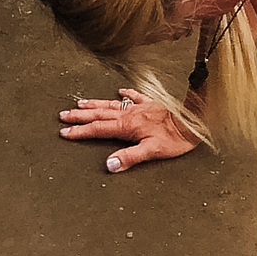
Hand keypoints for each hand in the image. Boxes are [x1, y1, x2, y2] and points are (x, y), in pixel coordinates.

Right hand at [57, 89, 198, 172]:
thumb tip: (108, 165)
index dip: (80, 132)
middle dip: (80, 116)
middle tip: (63, 115)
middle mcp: (130, 115)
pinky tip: (120, 91)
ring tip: (80, 103)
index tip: (64, 132)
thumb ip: (129, 157)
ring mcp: (139, 108)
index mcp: (127, 126)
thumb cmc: (174, 139)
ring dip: (95, 104)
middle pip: (100, 114)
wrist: (193, 121)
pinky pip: (133, 97)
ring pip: (111, 105)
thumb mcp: (151, 151)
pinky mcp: (151, 104)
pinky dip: (125, 94)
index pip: (98, 129)